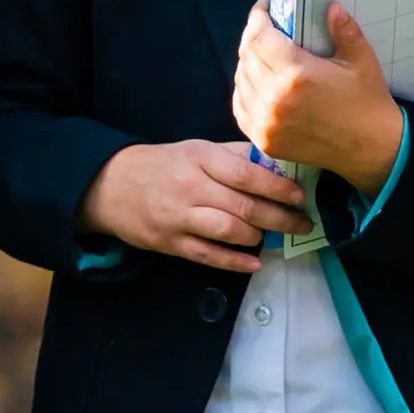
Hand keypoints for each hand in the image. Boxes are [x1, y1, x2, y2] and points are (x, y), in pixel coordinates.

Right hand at [76, 138, 307, 273]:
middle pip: (243, 206)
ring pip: (228, 231)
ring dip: (257, 237)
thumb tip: (275, 165)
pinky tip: (254, 263)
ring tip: (272, 237)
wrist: (110, 184)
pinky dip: (235, 262)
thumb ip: (234, 156)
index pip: (246, 174)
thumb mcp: (196, 149)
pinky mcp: (170, 243)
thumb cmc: (163, 164)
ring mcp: (179, 217)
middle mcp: (191, 187)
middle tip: (303, 224)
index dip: (277, 187)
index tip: (300, 196)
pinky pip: (208, 256)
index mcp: (200, 157)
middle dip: (279, 218)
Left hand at [232, 3, 405, 191]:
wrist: (370, 149)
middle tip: (266, 29)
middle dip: (253, 37)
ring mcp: (266, 123)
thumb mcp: (362, 60)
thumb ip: (344, 30)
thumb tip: (330, 5)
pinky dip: (244, 91)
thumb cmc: (367, 101)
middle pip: (246, 56)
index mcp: (297, 74)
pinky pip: (240, 108)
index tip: (265, 8)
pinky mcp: (264, 141)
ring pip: (240, 81)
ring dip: (247, 63)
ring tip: (262, 55)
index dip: (257, 17)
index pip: (259, 37)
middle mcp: (275, 99)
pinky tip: (257, 82)